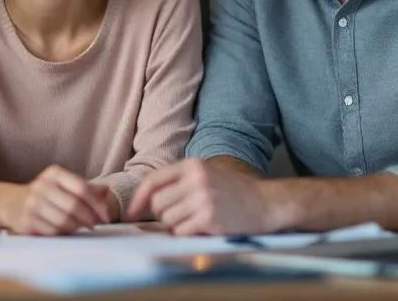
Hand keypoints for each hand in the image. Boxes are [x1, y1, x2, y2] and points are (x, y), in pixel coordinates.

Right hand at [7, 165, 110, 235]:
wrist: (10, 202)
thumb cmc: (45, 194)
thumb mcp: (63, 184)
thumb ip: (86, 188)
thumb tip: (107, 191)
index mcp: (54, 174)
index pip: (82, 188)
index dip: (97, 204)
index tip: (106, 215)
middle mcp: (42, 186)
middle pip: (73, 205)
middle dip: (89, 218)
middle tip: (97, 225)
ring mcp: (32, 203)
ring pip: (63, 220)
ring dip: (78, 227)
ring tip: (83, 228)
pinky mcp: (26, 221)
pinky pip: (52, 231)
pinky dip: (64, 234)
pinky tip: (68, 232)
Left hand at [127, 158, 273, 235]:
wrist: (265, 203)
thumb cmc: (233, 191)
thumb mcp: (206, 174)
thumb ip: (179, 180)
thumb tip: (147, 198)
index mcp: (192, 165)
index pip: (153, 180)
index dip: (138, 198)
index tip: (131, 213)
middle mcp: (196, 179)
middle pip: (157, 203)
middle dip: (162, 214)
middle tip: (180, 215)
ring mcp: (203, 199)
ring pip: (167, 219)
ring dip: (176, 225)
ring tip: (195, 219)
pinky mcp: (209, 218)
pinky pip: (181, 231)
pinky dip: (186, 233)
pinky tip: (202, 227)